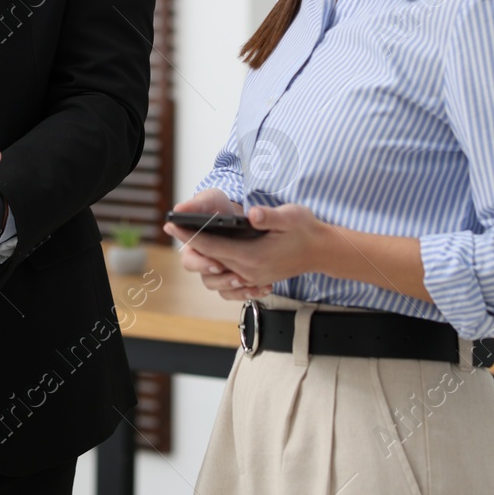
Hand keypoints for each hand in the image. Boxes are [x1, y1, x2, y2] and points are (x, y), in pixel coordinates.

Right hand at [162, 188, 248, 293]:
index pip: (190, 261)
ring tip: (248, 281)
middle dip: (222, 280)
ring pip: (223, 289)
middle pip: (208, 280)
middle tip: (237, 276)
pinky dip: (250, 293)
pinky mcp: (234, 277)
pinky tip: (264, 288)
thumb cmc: (219, 207)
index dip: (202, 264)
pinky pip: (238, 293)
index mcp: (194, 247)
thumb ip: (196, 205)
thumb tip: (179, 210)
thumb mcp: (210, 200)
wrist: (237, 214)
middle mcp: (205, 263)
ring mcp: (220, 272)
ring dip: (235, 287)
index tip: (216, 264)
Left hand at [165, 201, 330, 301]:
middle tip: (173, 226)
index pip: (212, 247)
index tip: (171, 225)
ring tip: (190, 238)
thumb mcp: (292, 216)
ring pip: (217, 272)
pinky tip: (212, 254)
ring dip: (203, 258)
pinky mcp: (256, 279)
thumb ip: (271, 216)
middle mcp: (249, 271)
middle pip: (210, 260)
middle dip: (191, 243)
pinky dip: (217, 267)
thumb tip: (252, 215)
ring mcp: (252, 278)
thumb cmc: (306, 230)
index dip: (190, 236)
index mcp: (253, 256)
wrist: (322, 251)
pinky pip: (228, 278)